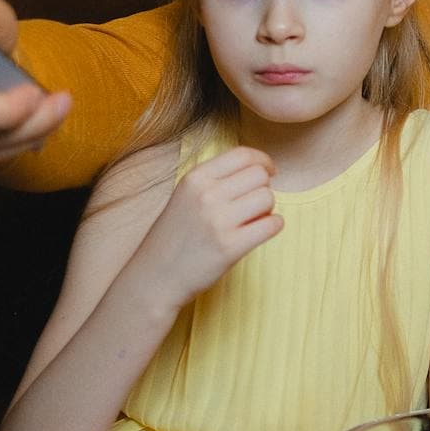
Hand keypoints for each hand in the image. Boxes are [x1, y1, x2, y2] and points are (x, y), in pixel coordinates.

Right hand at [125, 145, 282, 311]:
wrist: (155, 276)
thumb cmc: (174, 236)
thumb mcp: (185, 195)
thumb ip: (215, 179)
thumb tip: (259, 168)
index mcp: (195, 178)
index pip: (242, 154)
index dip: (262, 160)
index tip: (269, 170)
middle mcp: (206, 195)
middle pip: (259, 175)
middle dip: (263, 187)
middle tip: (254, 203)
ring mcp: (219, 221)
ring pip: (268, 198)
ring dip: (267, 209)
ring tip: (251, 220)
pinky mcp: (230, 246)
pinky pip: (272, 224)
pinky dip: (273, 226)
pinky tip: (260, 231)